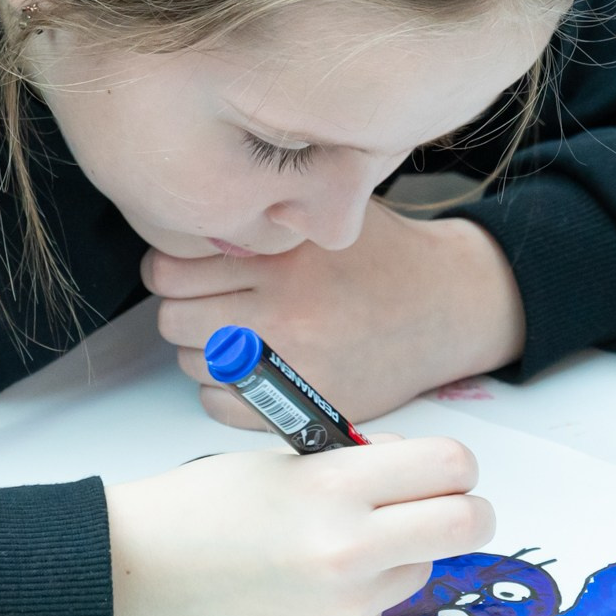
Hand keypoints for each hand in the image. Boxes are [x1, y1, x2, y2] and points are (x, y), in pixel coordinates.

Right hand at [104, 433, 493, 615]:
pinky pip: (377, 612)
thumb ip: (359, 463)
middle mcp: (349, 548)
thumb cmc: (200, 508)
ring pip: (422, 571)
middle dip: (465, 512)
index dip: (453, 466)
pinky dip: (358, 596)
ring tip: (336, 547)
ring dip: (401, 555)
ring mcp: (343, 605)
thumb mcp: (283, 461)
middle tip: (439, 510)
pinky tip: (303, 585)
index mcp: (335, 486)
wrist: (135, 577)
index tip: (441, 472)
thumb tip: (418, 472)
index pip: (452, 467)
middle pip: (468, 524)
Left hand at [148, 202, 525, 429]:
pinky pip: (218, 405)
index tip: (186, 270)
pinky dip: (223, 391)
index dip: (170, 269)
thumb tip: (195, 211)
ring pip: (192, 363)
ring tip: (236, 334)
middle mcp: (282, 309)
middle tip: (210, 303)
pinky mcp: (300, 403)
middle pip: (174, 318)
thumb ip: (263, 215)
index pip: (171, 268)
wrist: (445, 307)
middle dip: (184, 309)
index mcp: (280, 257)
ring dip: (203, 351)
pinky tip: (249, 370)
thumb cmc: (385, 258)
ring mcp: (290, 362)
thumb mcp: (325, 214)